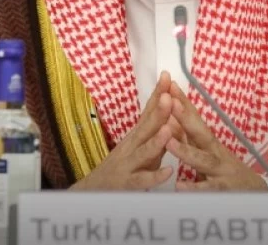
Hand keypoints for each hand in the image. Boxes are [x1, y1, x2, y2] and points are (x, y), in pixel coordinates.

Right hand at [70, 72, 181, 190]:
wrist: (94, 190)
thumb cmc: (123, 167)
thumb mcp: (139, 147)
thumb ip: (155, 134)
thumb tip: (173, 117)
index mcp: (136, 135)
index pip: (148, 111)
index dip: (157, 94)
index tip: (167, 76)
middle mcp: (131, 145)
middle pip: (146, 126)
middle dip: (158, 111)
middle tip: (169, 95)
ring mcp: (129, 164)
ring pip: (144, 151)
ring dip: (156, 140)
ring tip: (168, 130)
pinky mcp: (128, 183)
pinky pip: (142, 180)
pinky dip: (155, 176)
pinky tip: (167, 172)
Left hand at [167, 82, 267, 191]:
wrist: (254, 194)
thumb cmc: (223, 170)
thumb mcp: (207, 151)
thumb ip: (190, 137)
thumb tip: (169, 118)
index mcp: (208, 142)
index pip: (195, 119)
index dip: (183, 102)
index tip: (169, 86)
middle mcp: (215, 152)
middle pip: (200, 132)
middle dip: (185, 116)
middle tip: (170, 101)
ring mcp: (220, 171)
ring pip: (203, 160)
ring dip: (186, 151)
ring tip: (169, 142)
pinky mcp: (222, 191)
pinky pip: (207, 189)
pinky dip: (194, 187)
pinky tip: (180, 185)